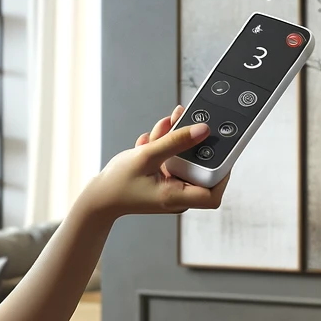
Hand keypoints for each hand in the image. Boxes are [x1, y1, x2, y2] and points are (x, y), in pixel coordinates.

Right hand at [79, 105, 228, 218]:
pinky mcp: (164, 182)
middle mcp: (177, 197)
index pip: (214, 193)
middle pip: (198, 169)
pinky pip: (172, 162)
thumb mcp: (147, 156)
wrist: (98, 197)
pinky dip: (163, 149)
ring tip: (161, 127)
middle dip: (189, 144)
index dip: (221, 172)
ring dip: (173, 142)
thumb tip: (204, 130)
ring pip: (183, 162)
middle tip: (182, 122)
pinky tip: (149, 141)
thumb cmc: (118, 183)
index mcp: (176, 198)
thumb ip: (176, 141)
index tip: (217, 148)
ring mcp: (171, 190)